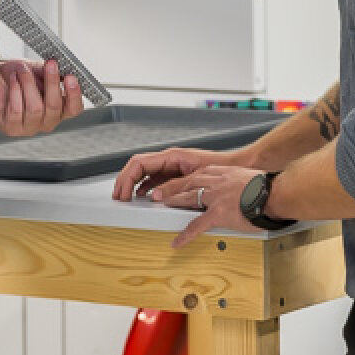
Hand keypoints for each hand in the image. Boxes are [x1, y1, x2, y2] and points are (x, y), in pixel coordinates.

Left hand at [0, 58, 83, 136]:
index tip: (71, 77)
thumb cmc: (17, 76)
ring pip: (35, 109)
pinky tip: (13, 79)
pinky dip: (15, 90)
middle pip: (55, 107)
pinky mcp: (10, 127)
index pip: (74, 108)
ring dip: (29, 84)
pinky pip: (16, 110)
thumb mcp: (38, 71)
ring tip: (22, 71)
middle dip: (52, 83)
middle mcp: (46, 121)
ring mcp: (28, 127)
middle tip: (50, 64)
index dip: (74, 94)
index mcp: (58, 109)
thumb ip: (52, 73)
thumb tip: (64, 70)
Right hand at [111, 145, 250, 204]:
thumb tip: (154, 196)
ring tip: (125, 198)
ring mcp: (171, 166)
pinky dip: (144, 187)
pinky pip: (154, 179)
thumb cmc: (220, 166)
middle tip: (118, 197)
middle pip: (137, 167)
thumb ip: (174, 186)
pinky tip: (142, 197)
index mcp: (171, 156)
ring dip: (132, 184)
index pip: (139, 163)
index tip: (122, 192)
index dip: (126, 178)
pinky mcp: (176, 174)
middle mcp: (169, 159)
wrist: (236, 166)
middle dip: (124, 181)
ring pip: (144, 172)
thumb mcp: (196, 177)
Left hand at [151, 164, 265, 248]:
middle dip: (170, 187)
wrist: (275, 193)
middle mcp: (216, 182)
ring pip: (187, 197)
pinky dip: (185, 235)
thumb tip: (236, 190)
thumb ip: (235, 182)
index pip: (197, 174)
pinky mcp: (219, 213)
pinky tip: (177, 241)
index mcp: (222, 173)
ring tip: (159, 206)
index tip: (174, 183)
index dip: (183, 179)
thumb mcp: (247, 177)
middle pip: (187, 183)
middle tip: (157, 192)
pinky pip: (198, 225)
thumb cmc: (267, 187)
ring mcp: (216, 197)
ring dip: (171, 201)